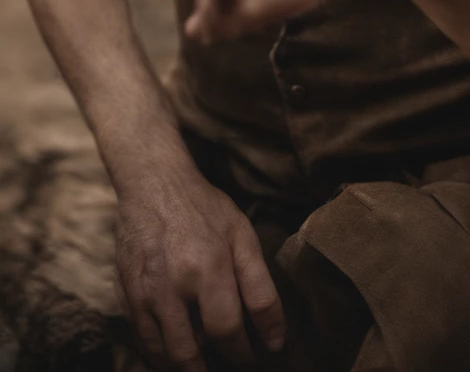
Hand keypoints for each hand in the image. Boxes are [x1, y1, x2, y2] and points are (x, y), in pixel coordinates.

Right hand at [115, 162, 285, 368]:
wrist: (153, 184)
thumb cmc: (204, 209)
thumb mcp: (242, 236)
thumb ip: (260, 288)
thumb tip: (275, 339)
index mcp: (207, 267)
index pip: (228, 331)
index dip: (244, 353)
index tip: (256, 356)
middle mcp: (171, 285)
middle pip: (191, 352)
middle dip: (212, 366)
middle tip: (228, 362)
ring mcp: (143, 292)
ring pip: (164, 354)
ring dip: (186, 364)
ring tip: (204, 361)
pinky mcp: (124, 294)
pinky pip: (142, 340)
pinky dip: (160, 352)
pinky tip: (177, 346)